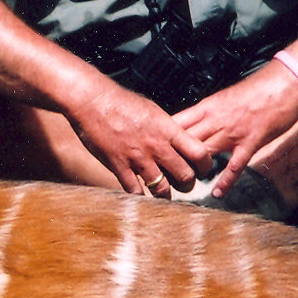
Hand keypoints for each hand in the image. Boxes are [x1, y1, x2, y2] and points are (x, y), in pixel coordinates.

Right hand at [65, 79, 213, 194]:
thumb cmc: (121, 102)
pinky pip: (135, 190)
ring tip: (164, 194)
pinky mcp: (119, 166)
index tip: (202, 168)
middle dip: (188, 184)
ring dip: (166, 195)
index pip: (200, 153)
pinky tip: (141, 194)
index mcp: (168, 129)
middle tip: (184, 184)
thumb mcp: (152, 110)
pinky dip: (140, 197)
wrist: (92, 101)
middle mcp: (156, 146)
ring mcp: (138, 158)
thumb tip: (177, 138)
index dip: (205, 165)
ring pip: (162, 188)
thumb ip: (166, 128)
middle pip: (185, 176)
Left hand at [173, 62, 297, 195]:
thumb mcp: (226, 98)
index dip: (161, 137)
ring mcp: (233, 132)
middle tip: (160, 173)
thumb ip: (209, 113)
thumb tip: (195, 124)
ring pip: (204, 152)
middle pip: (185, 140)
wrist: (285, 81)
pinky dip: (225, 180)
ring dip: (192, 168)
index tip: (151, 148)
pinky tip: (217, 193)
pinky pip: (235, 165)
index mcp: (208, 107)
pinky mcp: (251, 142)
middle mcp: (216, 120)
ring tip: (181, 185)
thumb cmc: (258, 89)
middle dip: (172, 157)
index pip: (176, 123)